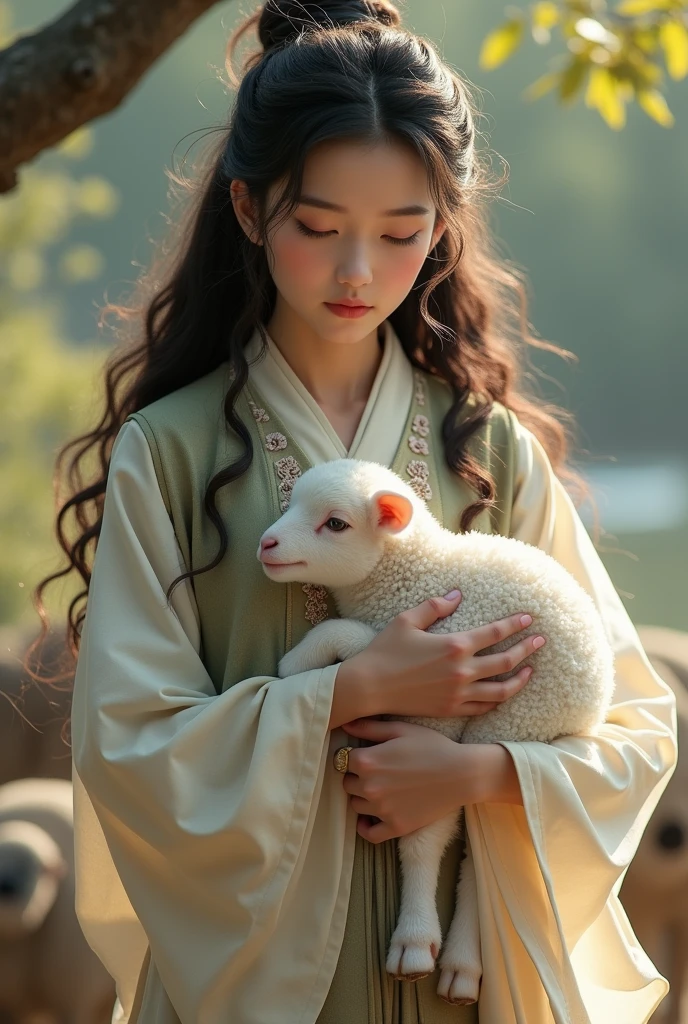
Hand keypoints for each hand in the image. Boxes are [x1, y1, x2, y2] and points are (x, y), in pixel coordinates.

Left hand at [338, 717, 486, 842]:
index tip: (365, 755)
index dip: (353, 756)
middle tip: (375, 772)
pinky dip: (365, 827)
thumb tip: (345, 723)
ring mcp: (382, 809)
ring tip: (380, 789)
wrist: (461, 774)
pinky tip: (369, 818)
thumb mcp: (401, 729)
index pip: (342, 760)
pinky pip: (369, 833)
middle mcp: (369, 787)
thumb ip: (369, 727)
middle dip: (356, 777)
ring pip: (356, 805)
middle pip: (347, 784)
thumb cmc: (432, 746)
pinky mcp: (395, 826)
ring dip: (362, 798)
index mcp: (367, 761)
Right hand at [344, 591, 544, 719]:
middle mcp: (462, 671)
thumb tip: (457, 595)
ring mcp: (458, 693)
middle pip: (505, 660)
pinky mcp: (450, 709)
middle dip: (527, 648)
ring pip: (500, 689)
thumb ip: (435, 606)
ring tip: (530, 670)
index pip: (494, 632)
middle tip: (540, 641)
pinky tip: (503, 693)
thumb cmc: (385, 651)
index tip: (529, 619)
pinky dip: (497, 700)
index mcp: (454, 645)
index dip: (514, 624)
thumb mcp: (407, 620)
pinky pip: (483, 707)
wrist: (369, 687)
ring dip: (519, 679)